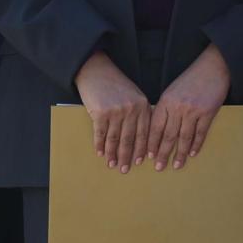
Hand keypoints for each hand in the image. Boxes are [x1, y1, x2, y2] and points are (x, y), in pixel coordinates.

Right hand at [74, 51, 150, 172]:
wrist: (97, 72)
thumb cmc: (117, 85)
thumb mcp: (135, 96)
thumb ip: (139, 113)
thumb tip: (141, 138)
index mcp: (143, 106)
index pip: (145, 132)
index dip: (142, 149)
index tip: (140, 162)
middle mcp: (131, 110)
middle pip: (130, 139)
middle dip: (127, 156)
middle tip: (125, 170)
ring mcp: (116, 112)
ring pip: (115, 139)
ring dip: (113, 154)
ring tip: (112, 165)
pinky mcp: (100, 113)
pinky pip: (100, 134)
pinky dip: (100, 145)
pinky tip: (100, 153)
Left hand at [148, 45, 229, 170]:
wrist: (212, 68)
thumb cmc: (190, 80)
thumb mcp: (171, 92)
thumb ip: (164, 109)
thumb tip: (157, 131)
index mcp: (165, 103)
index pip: (155, 128)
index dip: (151, 144)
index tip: (148, 157)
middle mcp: (177, 108)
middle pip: (168, 136)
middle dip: (162, 154)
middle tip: (159, 168)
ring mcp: (193, 111)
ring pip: (184, 137)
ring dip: (180, 153)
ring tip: (177, 165)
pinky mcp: (208, 112)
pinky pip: (200, 132)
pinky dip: (196, 144)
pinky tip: (193, 153)